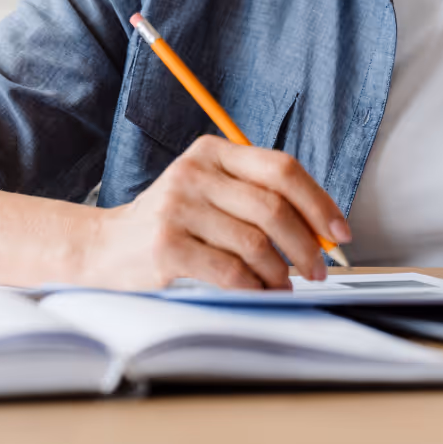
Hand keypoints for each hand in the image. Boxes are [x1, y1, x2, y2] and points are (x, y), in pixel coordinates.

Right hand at [84, 136, 350, 289]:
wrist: (103, 247)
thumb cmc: (173, 221)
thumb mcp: (212, 191)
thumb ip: (260, 196)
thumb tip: (322, 227)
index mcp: (214, 152)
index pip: (282, 169)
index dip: (318, 201)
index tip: (339, 230)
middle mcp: (195, 173)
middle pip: (273, 206)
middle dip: (306, 244)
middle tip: (319, 268)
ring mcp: (177, 208)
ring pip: (255, 242)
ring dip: (281, 271)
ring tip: (285, 284)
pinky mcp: (165, 247)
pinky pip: (230, 270)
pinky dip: (255, 286)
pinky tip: (260, 291)